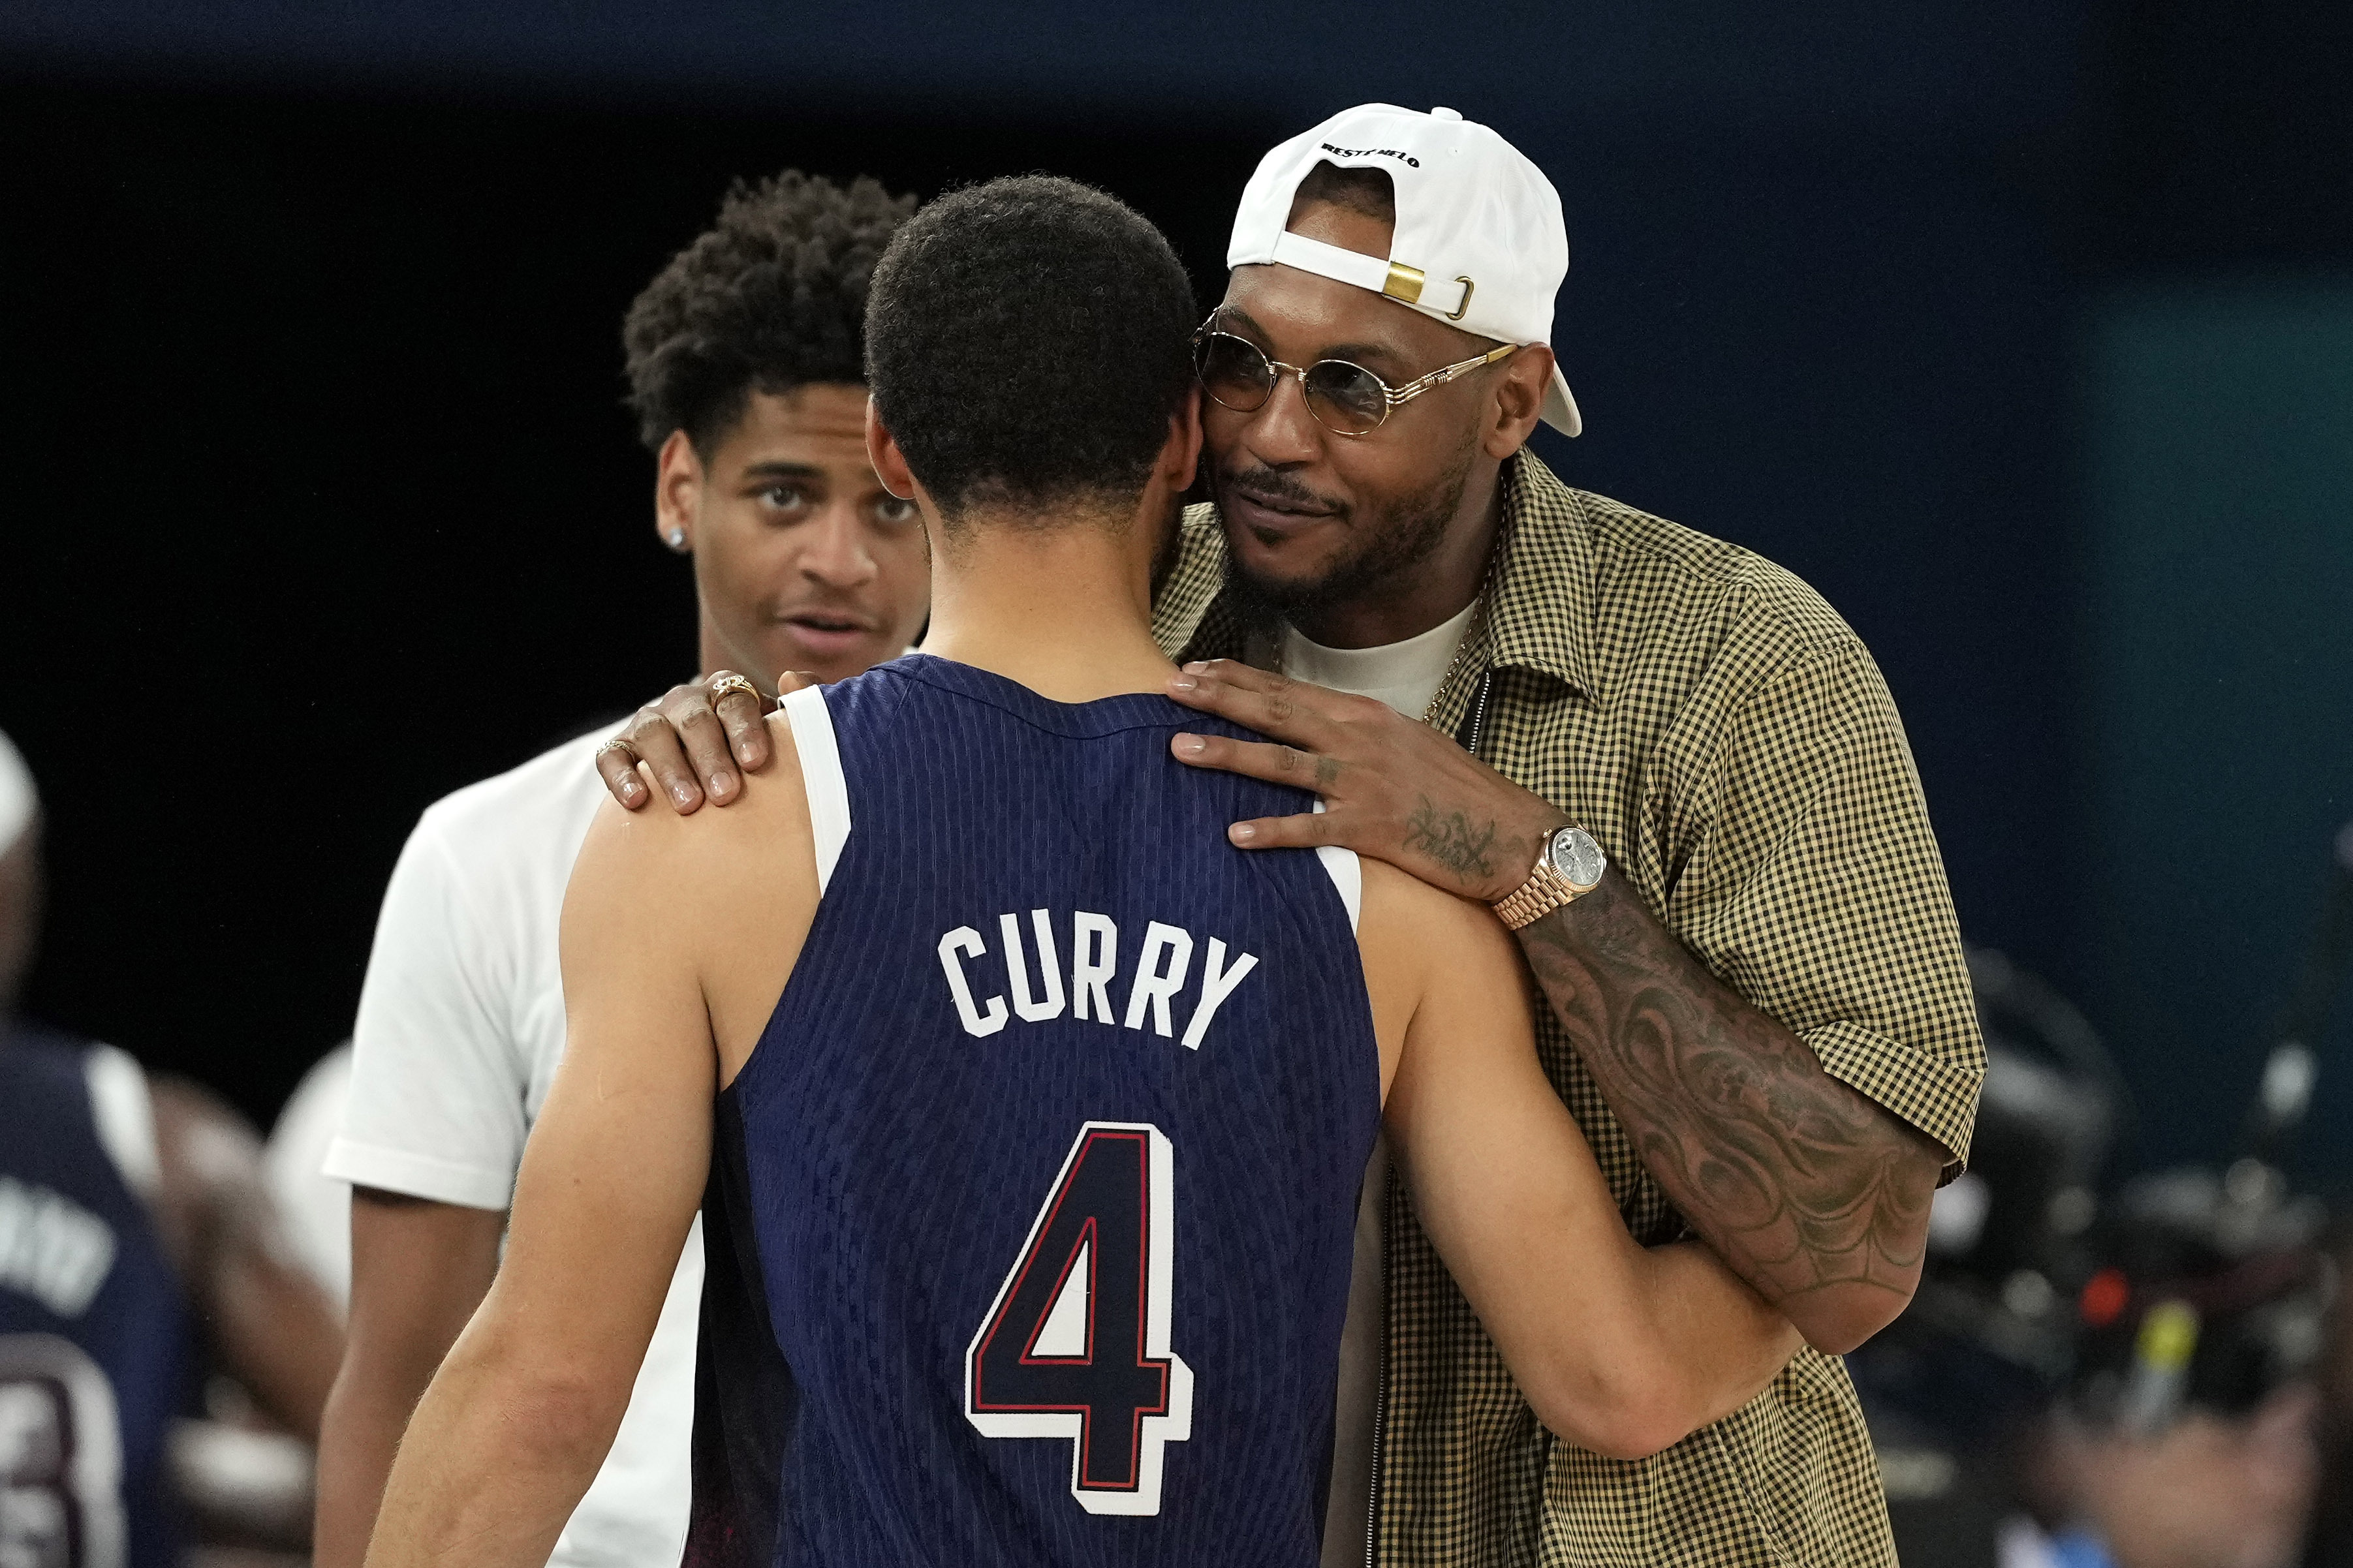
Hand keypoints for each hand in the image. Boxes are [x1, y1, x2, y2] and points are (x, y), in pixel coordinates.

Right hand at [595, 670, 814, 813]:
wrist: (710, 785)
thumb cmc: (753, 762)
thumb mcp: (781, 737)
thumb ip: (796, 711)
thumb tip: (794, 678)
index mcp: (726, 693)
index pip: (736, 702)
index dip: (746, 730)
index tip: (756, 763)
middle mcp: (686, 702)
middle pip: (696, 720)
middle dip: (711, 757)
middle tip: (727, 794)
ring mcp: (650, 723)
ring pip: (655, 735)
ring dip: (672, 770)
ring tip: (689, 805)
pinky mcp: (620, 748)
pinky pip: (613, 757)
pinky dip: (622, 777)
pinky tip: (637, 801)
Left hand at [1165, 660, 1564, 903]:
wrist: (1513, 834)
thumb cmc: (1460, 794)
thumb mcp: (1408, 745)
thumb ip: (1358, 735)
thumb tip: (1313, 729)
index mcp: (1367, 716)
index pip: (1289, 690)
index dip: (1239, 678)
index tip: (1196, 668)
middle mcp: (1361, 739)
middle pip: (1277, 714)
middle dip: (1219, 699)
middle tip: (1169, 688)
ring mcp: (1367, 782)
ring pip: (1283, 763)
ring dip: (1228, 755)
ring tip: (1178, 749)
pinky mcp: (1375, 829)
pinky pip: (1313, 830)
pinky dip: (1274, 831)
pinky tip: (1234, 835)